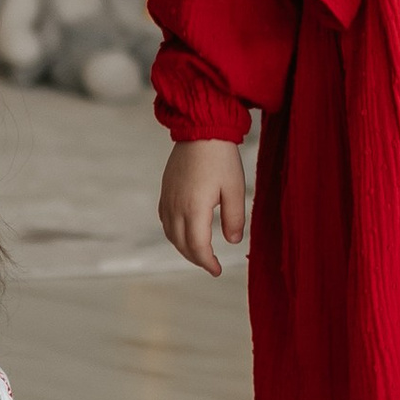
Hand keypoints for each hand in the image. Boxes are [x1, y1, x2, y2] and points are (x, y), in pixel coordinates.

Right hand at [161, 139, 247, 275]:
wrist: (201, 129)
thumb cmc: (221, 157)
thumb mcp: (234, 189)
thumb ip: (234, 218)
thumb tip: (232, 242)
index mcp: (194, 208)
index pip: (197, 246)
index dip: (207, 262)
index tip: (217, 270)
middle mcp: (176, 206)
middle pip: (181, 244)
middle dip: (196, 258)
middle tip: (211, 265)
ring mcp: (168, 198)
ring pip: (170, 234)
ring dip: (183, 247)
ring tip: (199, 252)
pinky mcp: (165, 190)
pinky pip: (165, 220)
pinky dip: (174, 233)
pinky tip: (185, 232)